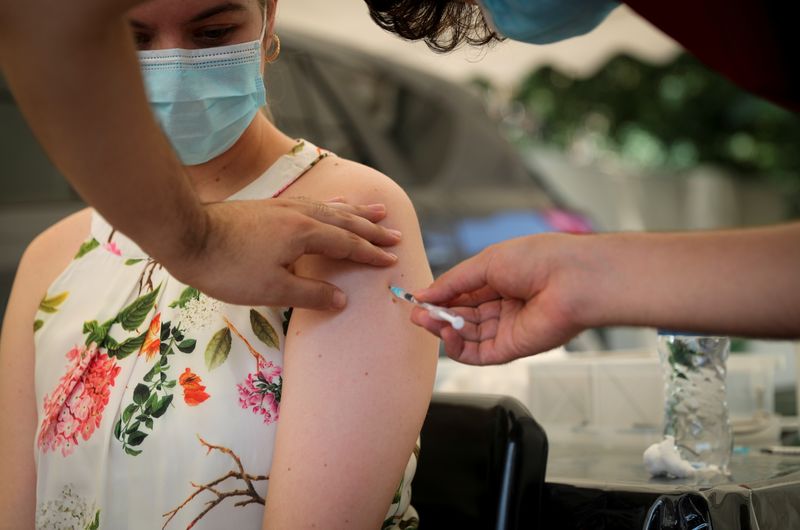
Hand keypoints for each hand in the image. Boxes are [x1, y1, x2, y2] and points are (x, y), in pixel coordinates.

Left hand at [163, 197, 401, 308]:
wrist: (188, 236)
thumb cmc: (228, 268)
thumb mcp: (272, 289)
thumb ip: (310, 294)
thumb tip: (342, 299)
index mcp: (304, 234)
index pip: (347, 244)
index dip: (370, 253)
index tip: (391, 259)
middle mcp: (300, 215)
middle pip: (344, 221)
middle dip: (371, 229)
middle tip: (394, 233)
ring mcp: (285, 207)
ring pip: (330, 208)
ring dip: (355, 212)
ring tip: (376, 209)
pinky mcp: (271, 206)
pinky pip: (313, 203)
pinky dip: (330, 204)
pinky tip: (331, 204)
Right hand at [411, 234, 595, 364]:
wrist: (573, 279)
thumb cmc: (539, 260)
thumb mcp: (487, 262)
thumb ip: (453, 282)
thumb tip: (425, 295)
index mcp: (501, 281)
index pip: (463, 294)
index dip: (440, 297)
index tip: (418, 299)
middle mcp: (504, 306)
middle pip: (462, 317)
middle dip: (437, 315)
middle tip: (416, 315)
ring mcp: (508, 329)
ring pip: (467, 336)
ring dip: (444, 330)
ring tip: (427, 321)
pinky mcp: (512, 348)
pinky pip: (478, 354)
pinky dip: (458, 347)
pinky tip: (447, 334)